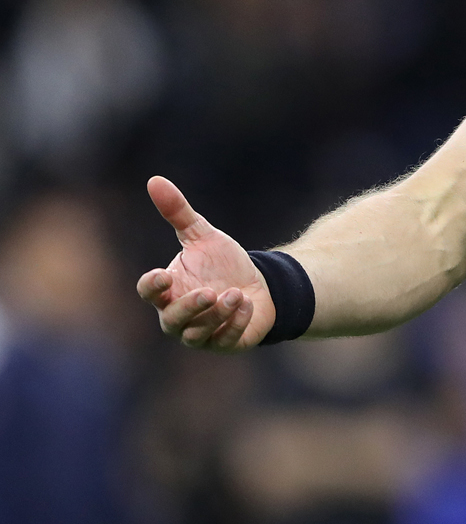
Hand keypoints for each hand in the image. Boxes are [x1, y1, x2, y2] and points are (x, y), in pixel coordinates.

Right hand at [135, 176, 275, 349]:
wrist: (259, 284)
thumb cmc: (223, 264)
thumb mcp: (203, 235)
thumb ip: (178, 213)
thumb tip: (154, 180)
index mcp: (168, 290)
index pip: (149, 292)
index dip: (152, 286)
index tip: (162, 275)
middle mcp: (178, 316)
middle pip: (172, 320)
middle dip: (189, 307)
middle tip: (209, 292)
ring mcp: (201, 334)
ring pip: (198, 334)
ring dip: (217, 316)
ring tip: (236, 294)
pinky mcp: (225, 343)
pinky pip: (226, 340)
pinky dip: (236, 324)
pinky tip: (248, 305)